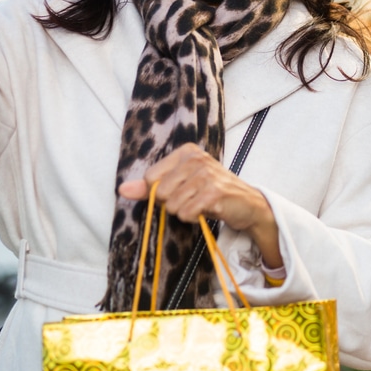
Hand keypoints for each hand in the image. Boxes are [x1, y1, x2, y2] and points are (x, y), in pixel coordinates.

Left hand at [118, 144, 283, 268]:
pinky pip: (185, 213)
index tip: (180, 191)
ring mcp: (206, 174)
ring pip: (172, 205)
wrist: (248, 205)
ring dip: (184, 212)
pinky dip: (193, 218)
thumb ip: (150, 187)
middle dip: (172, 204)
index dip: (160, 193)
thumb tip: (122, 190)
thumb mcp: (180, 184)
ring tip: (201, 205)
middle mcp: (196, 158)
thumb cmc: (211, 193)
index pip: (150, 178)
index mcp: (186, 151)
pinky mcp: (214, 192)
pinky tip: (207, 211)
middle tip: (193, 199)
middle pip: (160, 193)